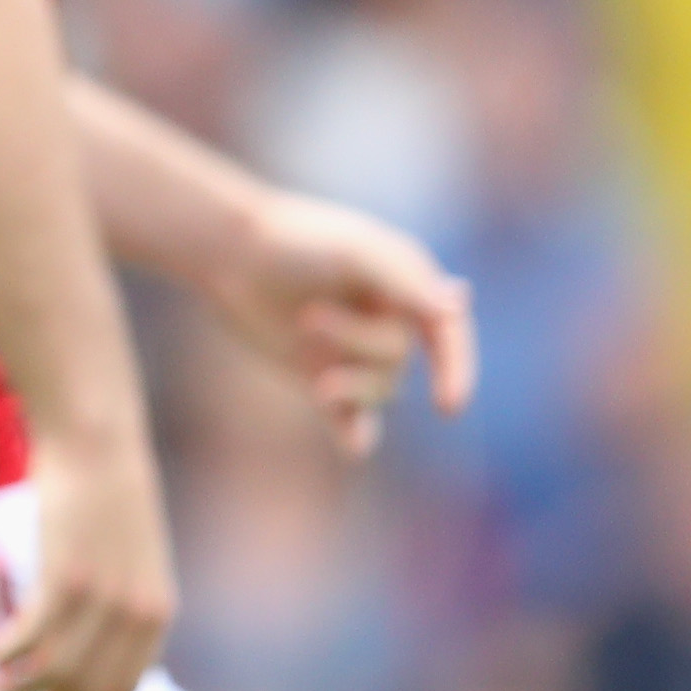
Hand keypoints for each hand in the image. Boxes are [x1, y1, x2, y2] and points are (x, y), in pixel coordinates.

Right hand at [0, 425, 175, 690]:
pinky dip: (7, 654)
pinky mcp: (67, 576)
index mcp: (157, 615)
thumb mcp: (132, 558)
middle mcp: (136, 615)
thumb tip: (92, 643)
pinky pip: (34, 635)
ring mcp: (103, 598)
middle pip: (89, 690)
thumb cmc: (107, 494)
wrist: (98, 441)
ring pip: (58, 670)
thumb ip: (122, 604)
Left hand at [199, 188, 477, 457]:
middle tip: (308, 318)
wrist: (231, 251)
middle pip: (398, 360)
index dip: (456, 369)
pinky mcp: (321, 376)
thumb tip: (459, 304)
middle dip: (358, 344)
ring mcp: (354, 353)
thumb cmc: (296, 240)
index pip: (447, 335)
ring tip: (317, 382)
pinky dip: (354, 435)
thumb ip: (405, 280)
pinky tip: (354, 450)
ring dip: (352, 390)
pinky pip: (349, 418)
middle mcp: (388, 323)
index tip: (449, 405)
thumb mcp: (355, 251)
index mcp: (409, 288)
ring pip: (378, 392)